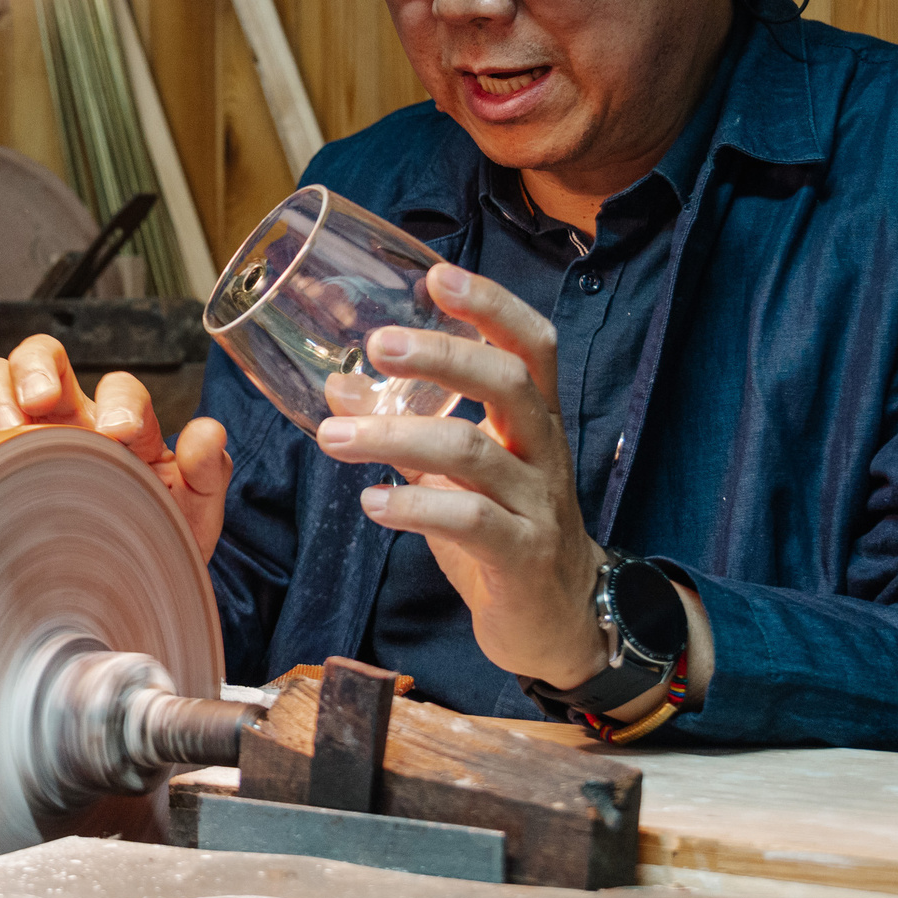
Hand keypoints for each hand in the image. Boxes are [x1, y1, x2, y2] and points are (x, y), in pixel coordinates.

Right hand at [0, 333, 232, 559]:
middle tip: (41, 400)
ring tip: (4, 430)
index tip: (120, 434)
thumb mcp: (192, 514)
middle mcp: (68, 423)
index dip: (120, 399)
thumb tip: (207, 435)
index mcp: (121, 425)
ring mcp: (21, 445)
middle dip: (36, 367)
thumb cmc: (155, 543)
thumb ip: (206, 473)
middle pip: (40, 359)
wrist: (123, 596)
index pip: (119, 388)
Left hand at [314, 263, 610, 688]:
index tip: (438, 274)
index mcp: (533, 422)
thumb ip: (408, 427)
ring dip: (396, 436)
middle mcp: (543, 453)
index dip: (491, 306)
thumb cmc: (506, 534)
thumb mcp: (457, 475)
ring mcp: (537, 505)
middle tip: (378, 344)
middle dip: (444, 355)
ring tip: (334, 435)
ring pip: (474, 452)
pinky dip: (414, 507)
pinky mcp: (522, 557)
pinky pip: (469, 522)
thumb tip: (338, 383)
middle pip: (509, 382)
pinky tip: (372, 502)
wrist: (563, 623)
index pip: (529, 346)